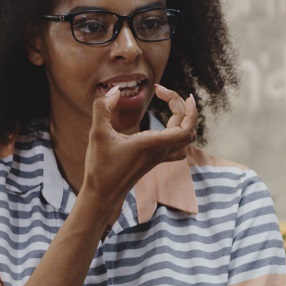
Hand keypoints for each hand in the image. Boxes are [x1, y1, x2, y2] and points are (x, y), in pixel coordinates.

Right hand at [80, 84, 196, 206]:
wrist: (102, 195)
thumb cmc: (100, 167)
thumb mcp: (96, 133)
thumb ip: (102, 108)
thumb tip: (114, 91)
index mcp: (152, 144)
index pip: (185, 127)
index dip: (183, 106)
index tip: (163, 91)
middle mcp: (160, 151)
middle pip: (188, 128)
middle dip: (182, 106)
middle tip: (162, 92)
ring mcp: (159, 158)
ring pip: (186, 139)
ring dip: (184, 120)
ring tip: (172, 104)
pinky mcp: (154, 161)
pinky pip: (178, 148)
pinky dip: (180, 134)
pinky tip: (168, 127)